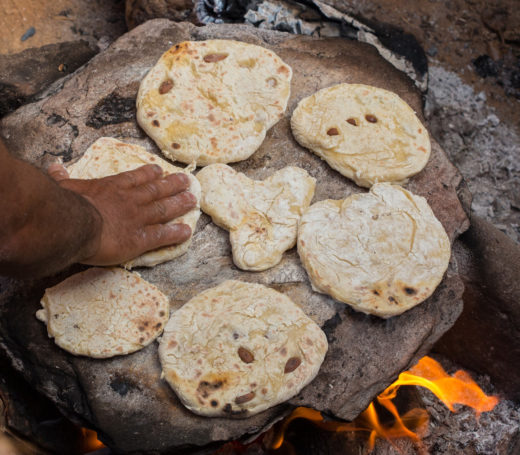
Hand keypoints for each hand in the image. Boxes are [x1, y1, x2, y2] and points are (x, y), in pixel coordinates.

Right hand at [47, 163, 196, 265]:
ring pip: (164, 209)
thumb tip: (53, 167)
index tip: (159, 170)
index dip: (149, 174)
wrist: (75, 223)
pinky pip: (163, 235)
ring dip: (179, 204)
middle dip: (173, 185)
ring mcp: (138, 218)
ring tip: (192, 199)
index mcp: (112, 187)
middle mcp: (130, 200)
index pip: (135, 178)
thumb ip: (61, 177)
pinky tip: (187, 231)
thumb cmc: (67, 205)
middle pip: (156, 191)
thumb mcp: (63, 187)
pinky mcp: (141, 238)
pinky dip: (176, 233)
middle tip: (187, 181)